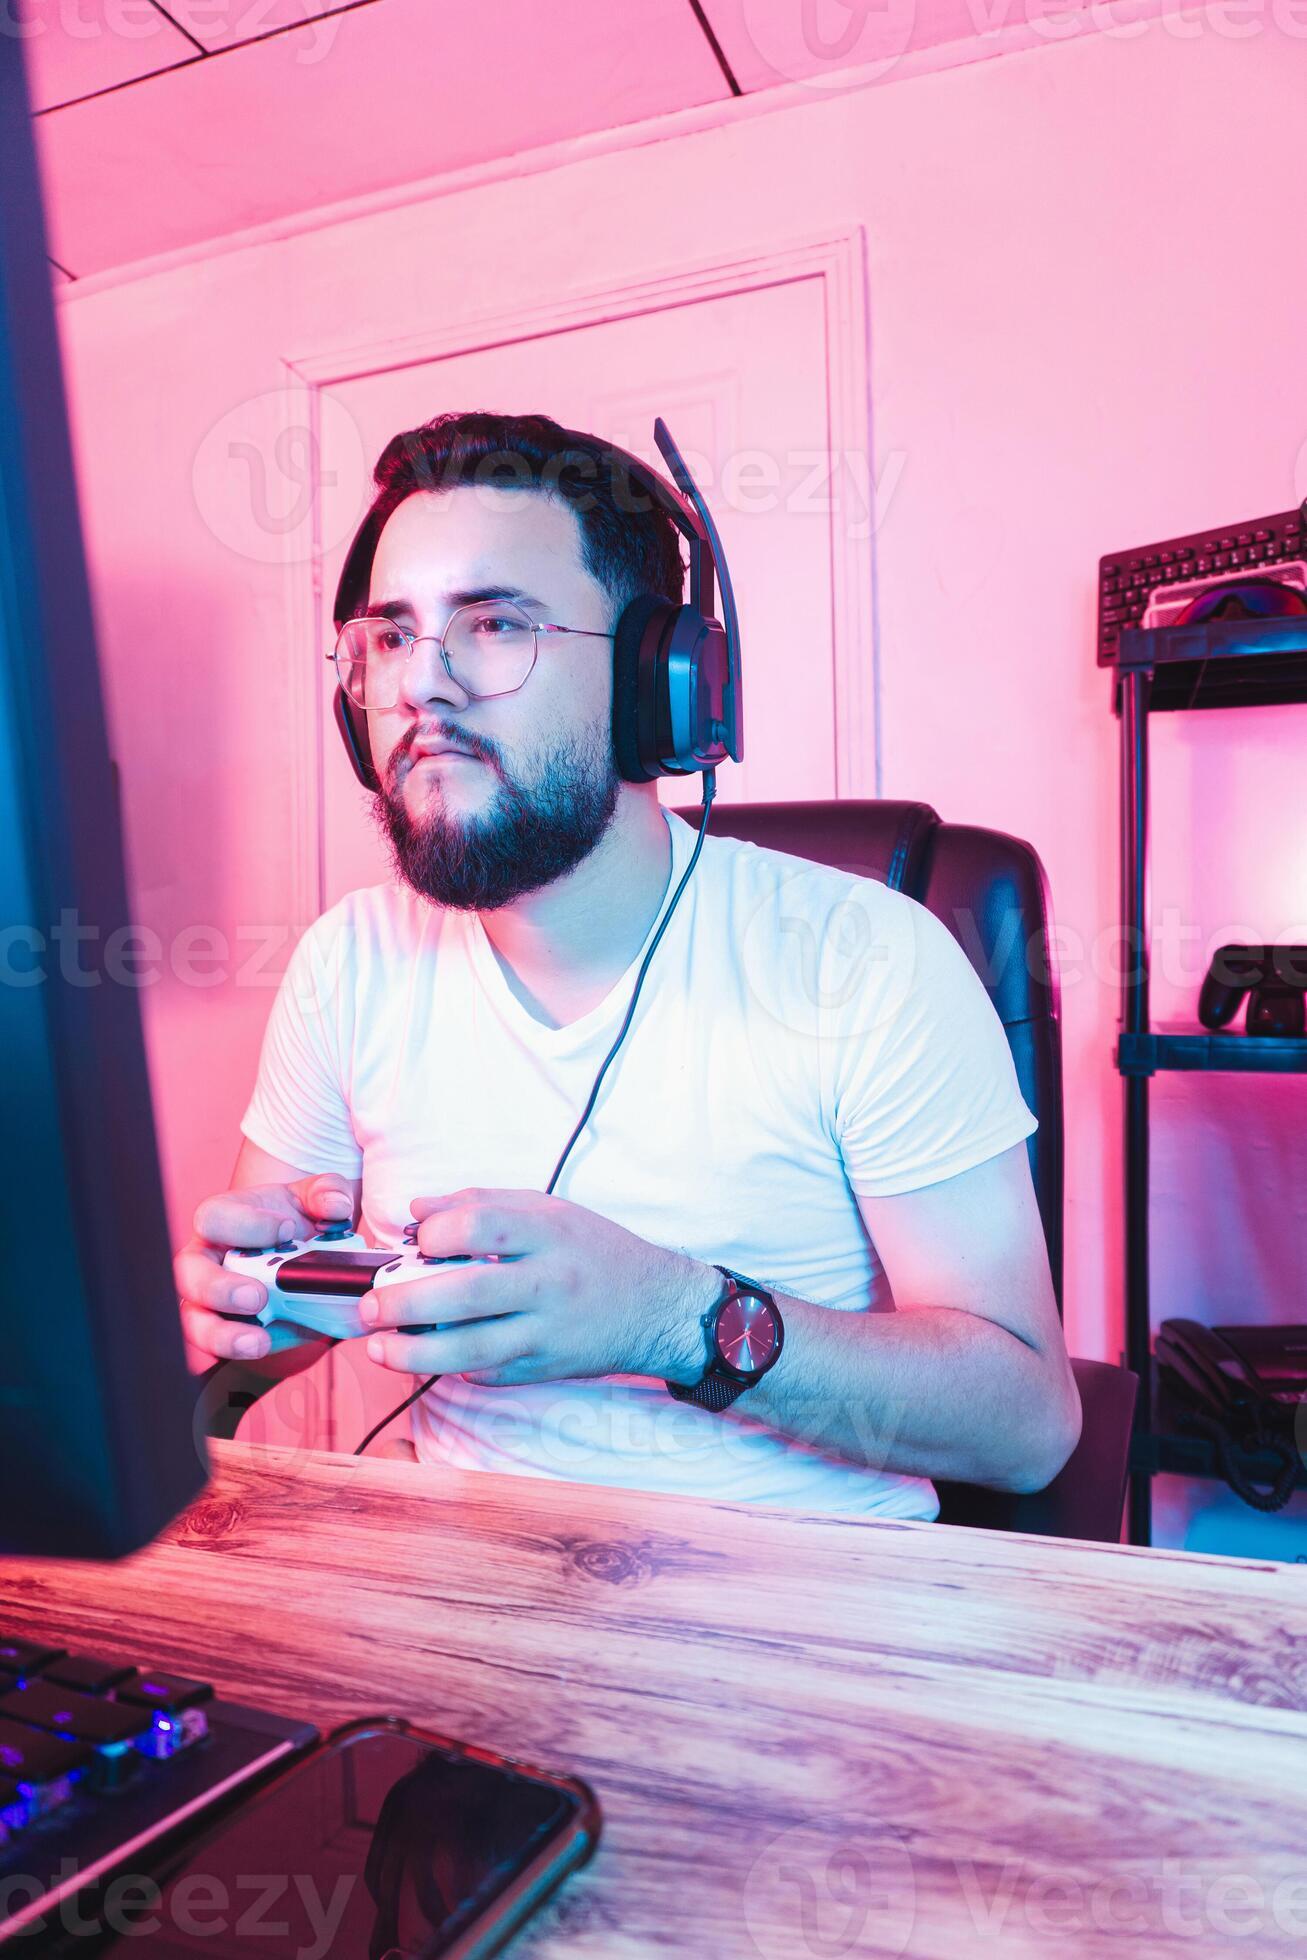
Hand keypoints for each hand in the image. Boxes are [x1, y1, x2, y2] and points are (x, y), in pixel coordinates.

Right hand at [174, 1174, 359, 1365]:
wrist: (300, 1261)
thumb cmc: (293, 1223)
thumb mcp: (312, 1199)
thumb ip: (326, 1192)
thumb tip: (335, 1207)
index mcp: (223, 1219)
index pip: (214, 1218)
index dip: (246, 1225)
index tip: (287, 1231)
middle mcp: (206, 1259)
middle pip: (188, 1272)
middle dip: (219, 1288)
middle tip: (258, 1296)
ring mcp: (208, 1299)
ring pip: (193, 1319)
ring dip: (222, 1333)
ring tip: (258, 1341)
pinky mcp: (222, 1329)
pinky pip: (213, 1346)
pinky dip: (232, 1351)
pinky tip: (260, 1348)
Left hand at [357, 1188, 719, 1386]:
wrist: (655, 1306)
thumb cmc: (593, 1249)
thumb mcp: (547, 1210)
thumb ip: (479, 1204)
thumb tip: (416, 1211)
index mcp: (547, 1232)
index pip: (481, 1226)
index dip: (437, 1234)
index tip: (416, 1243)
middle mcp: (549, 1282)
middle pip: (467, 1294)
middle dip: (406, 1303)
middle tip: (369, 1307)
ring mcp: (547, 1330)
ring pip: (472, 1348)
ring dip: (415, 1352)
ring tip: (379, 1348)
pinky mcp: (545, 1367)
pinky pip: (490, 1373)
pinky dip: (454, 1368)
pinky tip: (431, 1358)